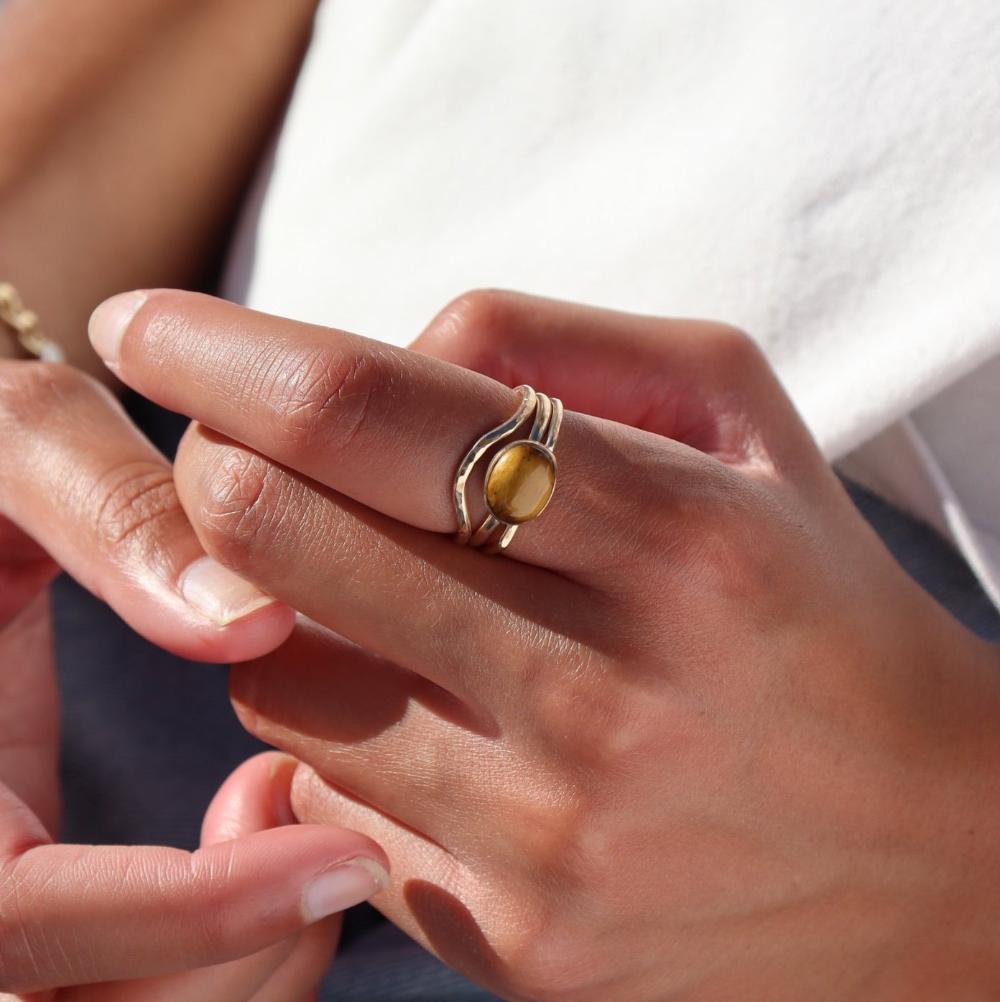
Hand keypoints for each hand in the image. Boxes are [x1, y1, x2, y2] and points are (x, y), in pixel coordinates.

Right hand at [0, 357, 387, 996]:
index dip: (190, 917)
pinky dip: (212, 936)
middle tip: (330, 834)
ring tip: (299, 820)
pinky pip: (109, 970)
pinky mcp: (13, 870)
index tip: (347, 861)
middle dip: (227, 961)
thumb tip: (255, 625)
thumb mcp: (12, 450)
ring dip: (233, 965)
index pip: (15, 927)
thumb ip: (114, 513)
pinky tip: (262, 827)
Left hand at [96, 288, 999, 1000]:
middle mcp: (599, 694)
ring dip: (284, 616)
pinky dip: (339, 733)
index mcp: (671, 535)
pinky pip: (325, 800)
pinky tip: (434, 717)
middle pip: (275, 539)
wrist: (928, 861)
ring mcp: (548, 835)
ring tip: (385, 603)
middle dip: (213, 468)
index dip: (224, 353)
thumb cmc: (822, 612)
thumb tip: (395, 352)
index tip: (143, 323)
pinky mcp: (514, 937)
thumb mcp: (743, 421)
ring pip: (274, 684)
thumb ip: (566, 343)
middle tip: (230, 446)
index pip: (369, 412)